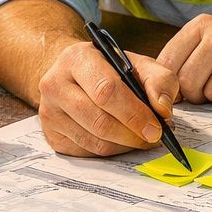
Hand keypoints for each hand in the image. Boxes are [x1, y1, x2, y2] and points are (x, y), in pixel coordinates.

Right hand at [37, 40, 178, 157]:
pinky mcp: (51, 135)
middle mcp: (55, 84)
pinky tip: (121, 140)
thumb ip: (159, 80)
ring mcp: (48, 112)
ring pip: (94, 142)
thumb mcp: (137, 63)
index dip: (134, 113)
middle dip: (133, 134)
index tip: (156, 128)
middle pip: (99, 121)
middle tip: (154, 137)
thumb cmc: (109, 68)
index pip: (106, 91)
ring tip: (141, 137)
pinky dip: (111, 150)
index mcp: (77, 58)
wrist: (73, 73)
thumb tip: (163, 109)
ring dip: (124, 145)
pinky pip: (87, 152)